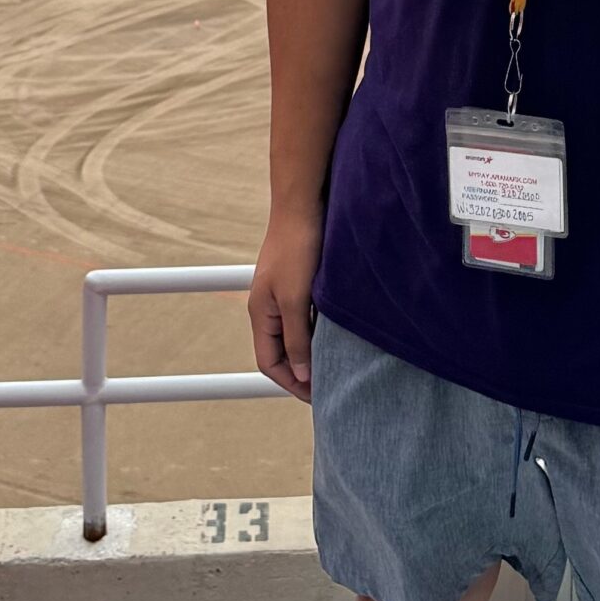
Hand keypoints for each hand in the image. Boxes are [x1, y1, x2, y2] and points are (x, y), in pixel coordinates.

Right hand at [248, 206, 324, 402]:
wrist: (304, 205)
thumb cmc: (297, 247)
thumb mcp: (296, 298)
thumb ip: (297, 338)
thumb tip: (302, 374)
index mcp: (261, 314)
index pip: (270, 363)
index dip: (292, 382)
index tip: (317, 395)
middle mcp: (269, 307)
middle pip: (281, 352)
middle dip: (302, 372)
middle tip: (329, 385)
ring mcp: (283, 294)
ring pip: (295, 335)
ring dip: (311, 351)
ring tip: (335, 365)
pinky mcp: (299, 282)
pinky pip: (306, 317)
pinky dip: (319, 331)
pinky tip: (338, 334)